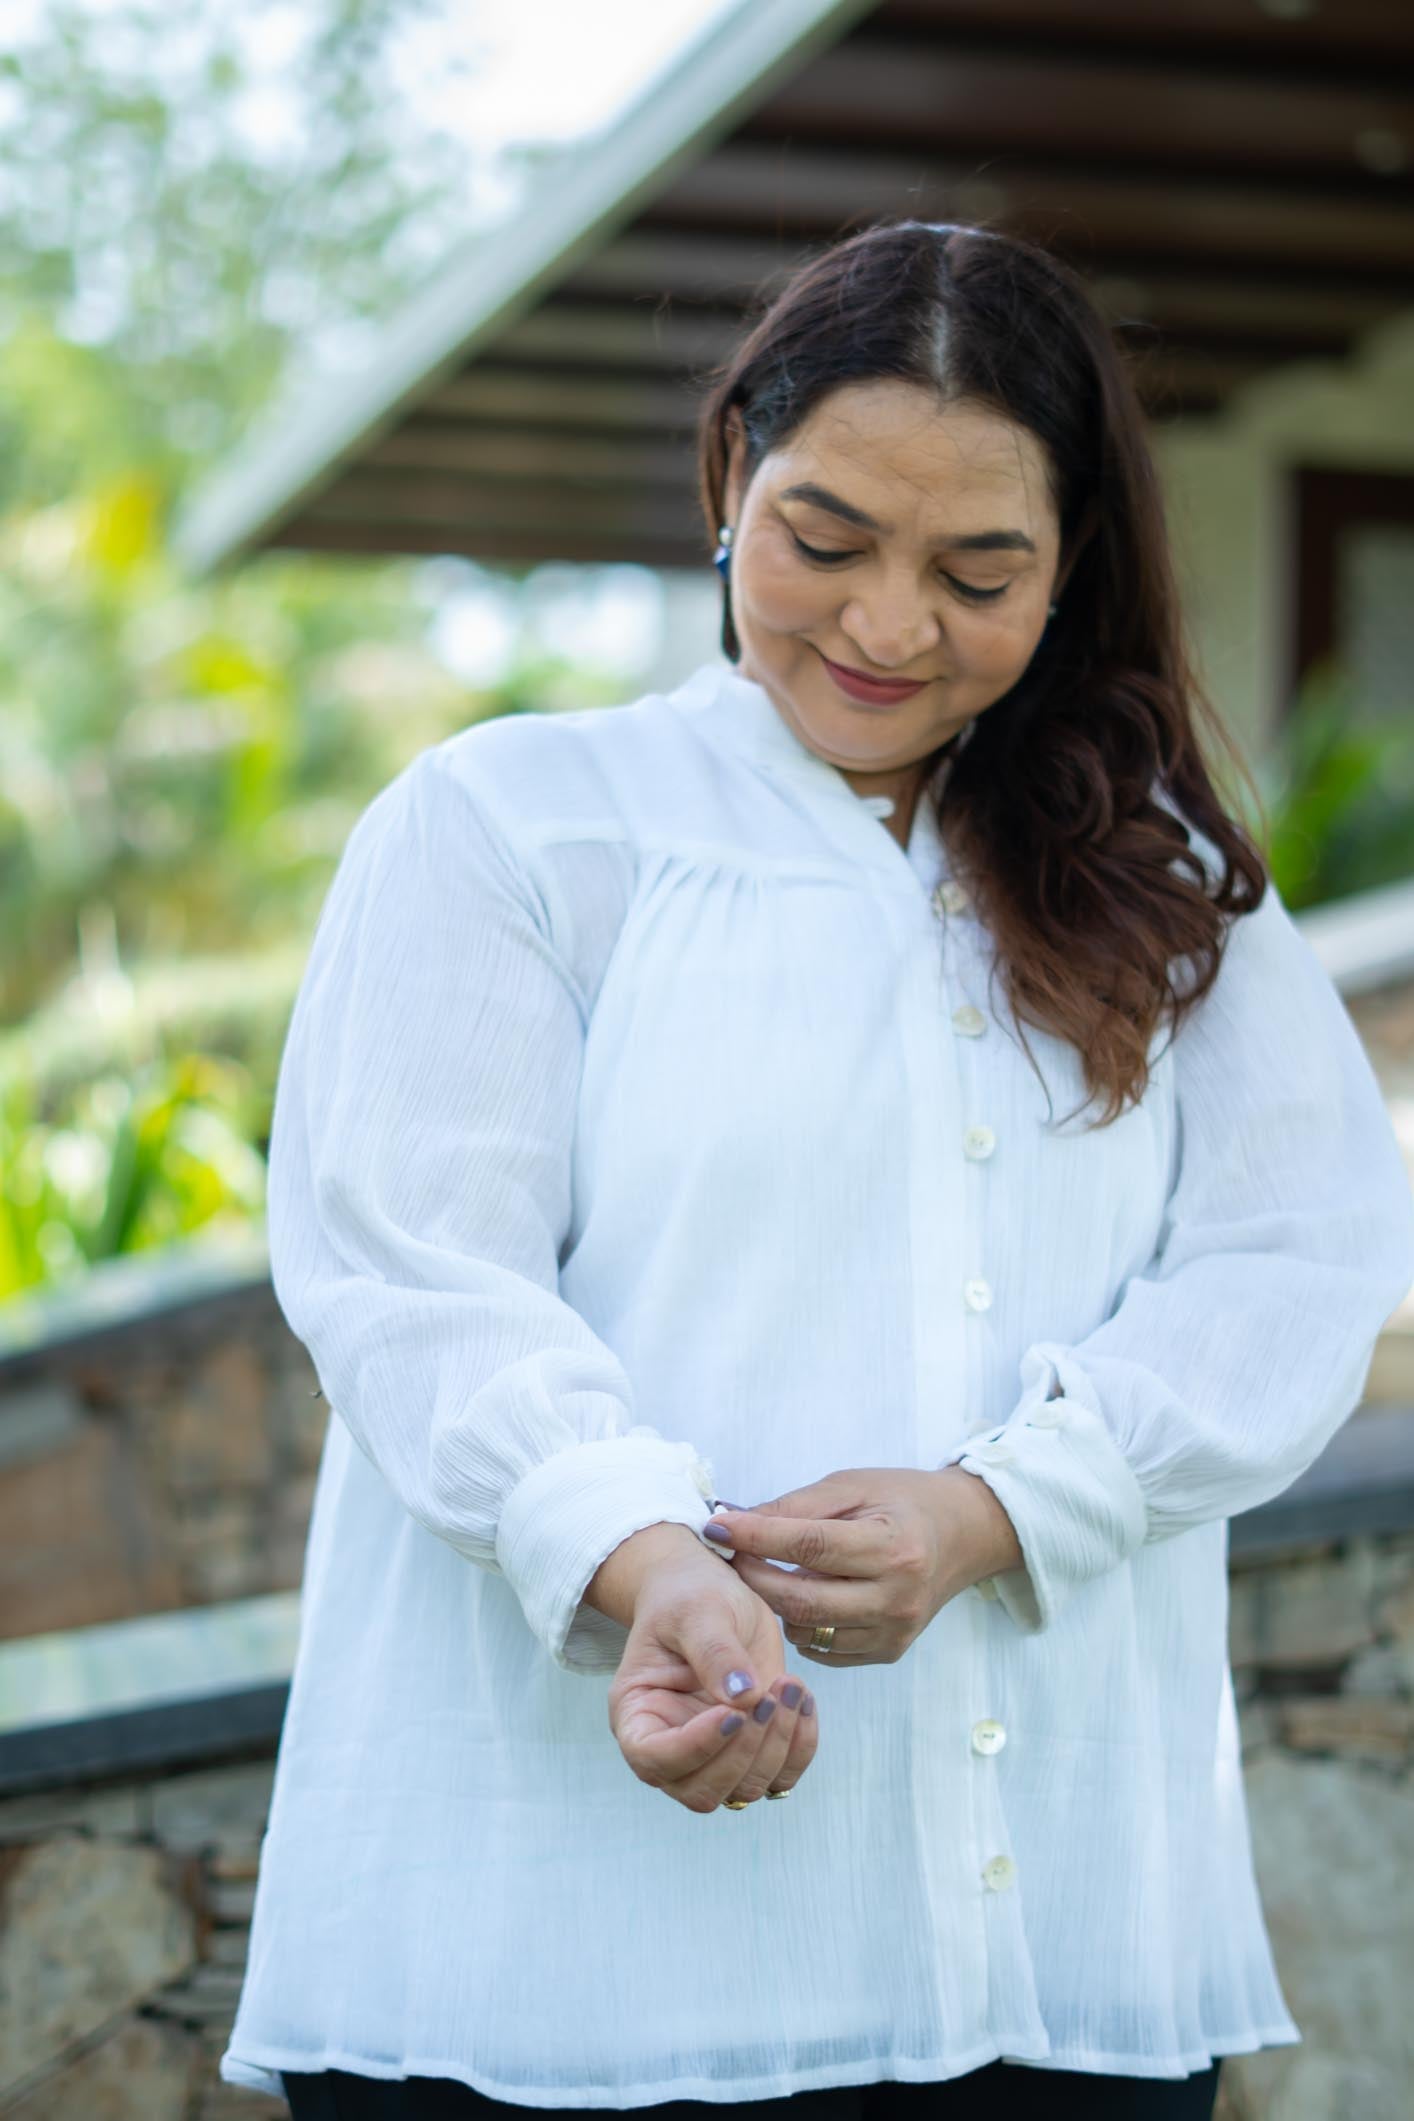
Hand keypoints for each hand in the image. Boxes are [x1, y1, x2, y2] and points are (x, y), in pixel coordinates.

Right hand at [594, 1525, 819, 1811]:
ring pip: (745, 1791)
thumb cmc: (689, 1597)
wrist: (711, 1591)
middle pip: (702, 1792)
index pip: (653, 1760)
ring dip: (777, 1746)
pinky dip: (801, 1747)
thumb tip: (743, 1696)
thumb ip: (714, 1651)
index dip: (696, 1748)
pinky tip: (803, 1699)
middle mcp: (671, 1746)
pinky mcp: (752, 1750)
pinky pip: (781, 1777)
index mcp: (636, 1714)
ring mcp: (713, 1755)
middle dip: (744, 1751)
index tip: (734, 1712)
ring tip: (791, 1686)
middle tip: (770, 1694)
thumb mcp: (696, 1610)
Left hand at [705, 1466, 1022, 1666]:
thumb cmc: (901, 1501)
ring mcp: (895, 1631)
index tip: (717, 1526)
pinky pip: (824, 1649)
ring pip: (807, 1629)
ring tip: (765, 1571)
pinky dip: (801, 1624)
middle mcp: (898, 1596)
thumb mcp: (852, 1485)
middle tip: (731, 1554)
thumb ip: (796, 1506)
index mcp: (894, 1546)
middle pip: (802, 1599)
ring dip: (775, 1602)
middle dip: (754, 1576)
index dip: (756, 1536)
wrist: (960, 1535)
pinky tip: (801, 1596)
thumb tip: (735, 1520)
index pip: (809, 1544)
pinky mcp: (889, 1652)